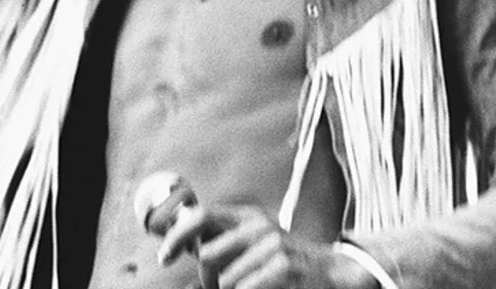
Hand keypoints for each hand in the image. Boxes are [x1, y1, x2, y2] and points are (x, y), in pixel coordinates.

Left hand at [157, 204, 374, 288]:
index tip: (164, 257)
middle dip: (206, 281)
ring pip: (225, 281)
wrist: (330, 272)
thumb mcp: (251, 245)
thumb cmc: (283, 263)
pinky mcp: (283, 265)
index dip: (177, 236)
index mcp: (246, 216)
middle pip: (207, 255)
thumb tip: (177, 246)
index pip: (200, 216)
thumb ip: (220, 243)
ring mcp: (272, 244)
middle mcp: (257, 225)